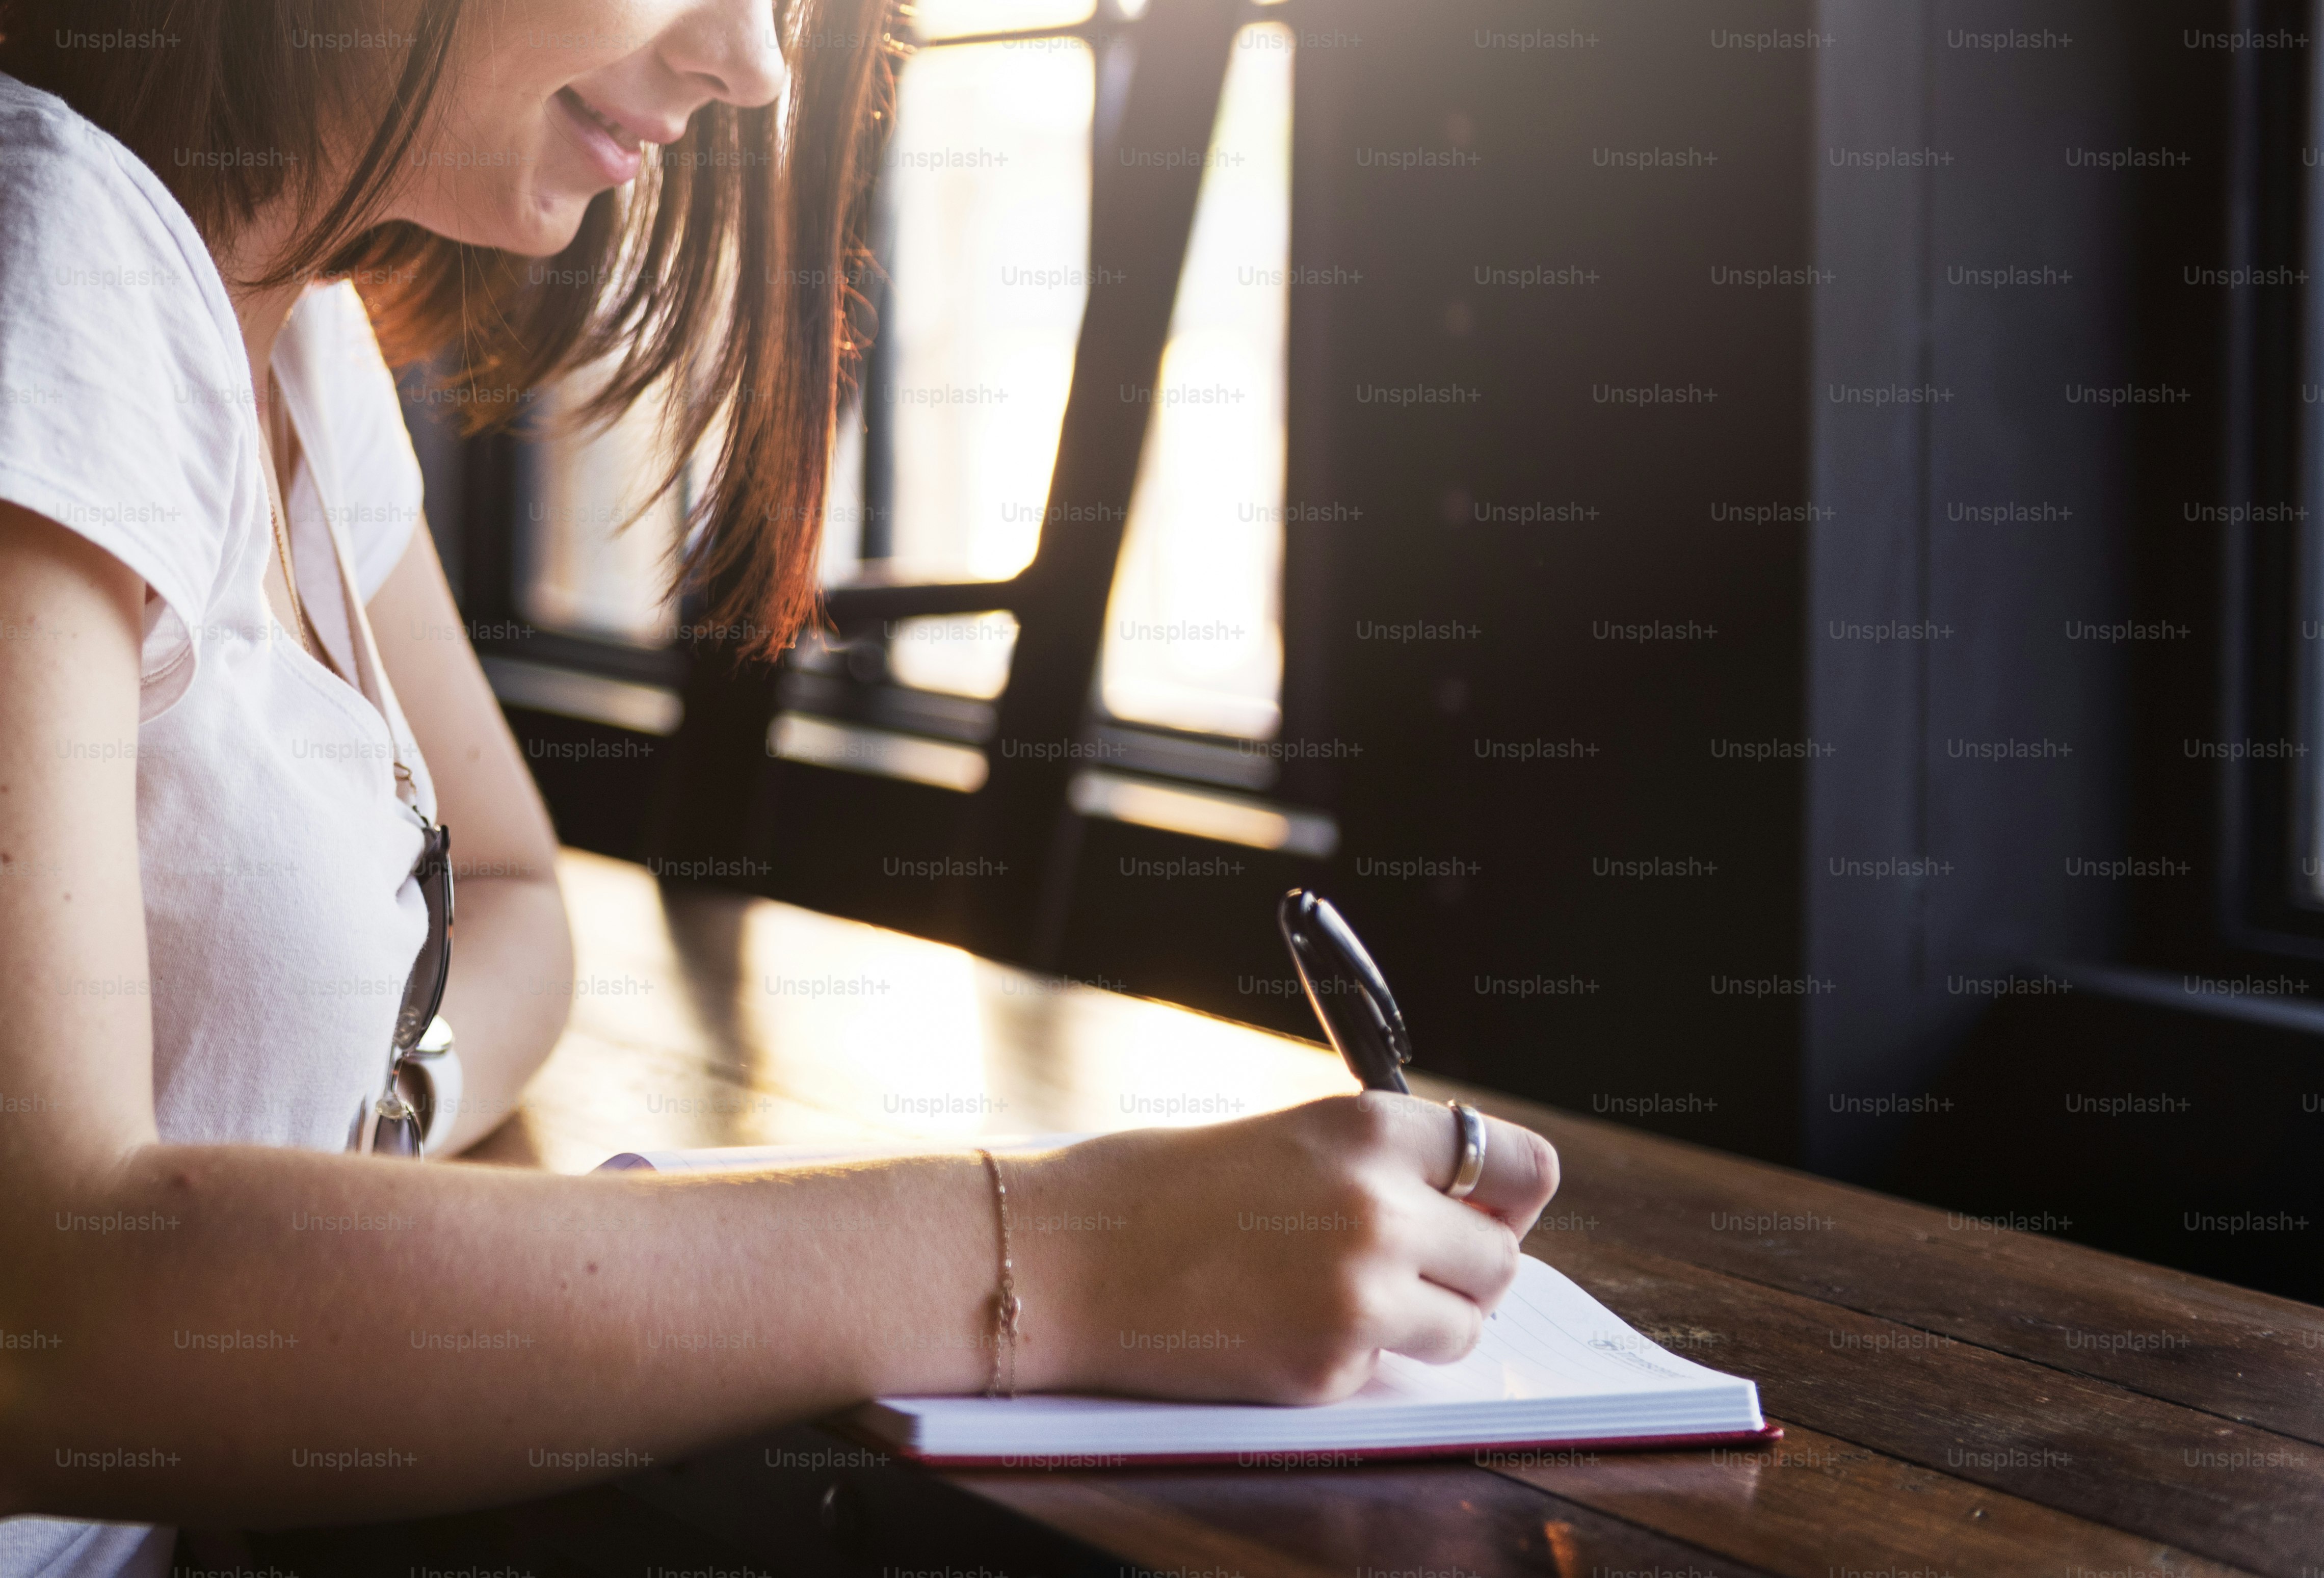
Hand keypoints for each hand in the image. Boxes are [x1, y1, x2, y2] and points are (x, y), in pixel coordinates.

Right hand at [1010, 1094, 1560, 1404]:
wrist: (1062, 1256)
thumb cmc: (1159, 1188)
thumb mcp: (1290, 1136)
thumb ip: (1382, 1165)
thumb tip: (1472, 1208)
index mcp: (1373, 1128)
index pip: (1518, 1164)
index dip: (1508, 1194)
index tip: (1491, 1210)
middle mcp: (1383, 1207)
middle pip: (1501, 1259)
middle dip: (1461, 1269)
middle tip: (1401, 1266)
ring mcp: (1359, 1294)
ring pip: (1460, 1327)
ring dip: (1417, 1321)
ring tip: (1330, 1296)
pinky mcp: (1326, 1368)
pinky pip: (1383, 1373)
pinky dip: (1344, 1359)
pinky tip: (1274, 1325)